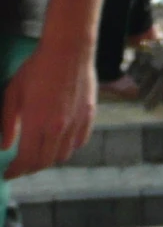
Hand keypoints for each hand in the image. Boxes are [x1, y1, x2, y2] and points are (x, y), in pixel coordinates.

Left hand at [3, 37, 97, 179]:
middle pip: (44, 162)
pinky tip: (59, 142)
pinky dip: (68, 148)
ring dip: (49, 160)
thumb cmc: (36, 69)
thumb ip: (8, 122)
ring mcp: (76, 123)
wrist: (68, 51)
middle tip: (21, 168)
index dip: (16, 171)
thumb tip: (5, 145)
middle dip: (30, 169)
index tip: (8, 175)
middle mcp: (58, 128)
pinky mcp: (89, 116)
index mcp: (36, 123)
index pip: (25, 159)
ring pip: (63, 155)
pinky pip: (79, 142)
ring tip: (39, 155)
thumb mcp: (13, 93)